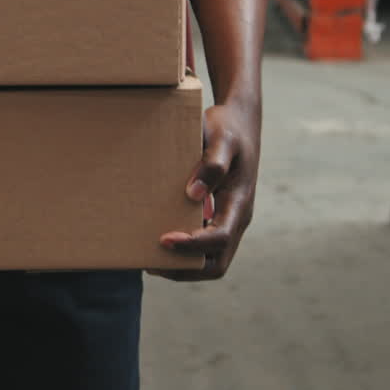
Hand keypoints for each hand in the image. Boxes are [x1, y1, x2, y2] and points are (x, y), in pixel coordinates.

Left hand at [151, 98, 259, 280]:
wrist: (239, 120)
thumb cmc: (227, 127)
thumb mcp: (222, 138)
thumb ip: (212, 164)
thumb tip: (194, 195)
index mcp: (239, 203)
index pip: (219, 238)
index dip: (192, 245)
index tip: (163, 239)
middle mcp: (236, 218)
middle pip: (217, 263)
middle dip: (185, 269)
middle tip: (151, 263)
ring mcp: (229, 219)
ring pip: (210, 259)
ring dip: (183, 265)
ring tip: (150, 258)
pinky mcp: (219, 215)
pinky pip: (205, 245)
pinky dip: (184, 251)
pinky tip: (158, 241)